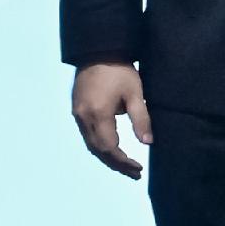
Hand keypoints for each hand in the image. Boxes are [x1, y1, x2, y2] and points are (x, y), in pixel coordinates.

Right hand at [72, 62, 152, 180]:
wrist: (97, 53)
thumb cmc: (120, 71)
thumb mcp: (135, 94)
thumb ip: (141, 119)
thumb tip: (147, 143)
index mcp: (98, 114)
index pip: (109, 147)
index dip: (123, 161)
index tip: (138, 168)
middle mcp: (83, 117)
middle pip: (98, 150)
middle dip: (116, 164)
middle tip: (135, 173)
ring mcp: (77, 114)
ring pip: (90, 144)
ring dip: (107, 157)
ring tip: (125, 166)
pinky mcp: (77, 110)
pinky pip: (87, 135)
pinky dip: (99, 146)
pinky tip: (112, 150)